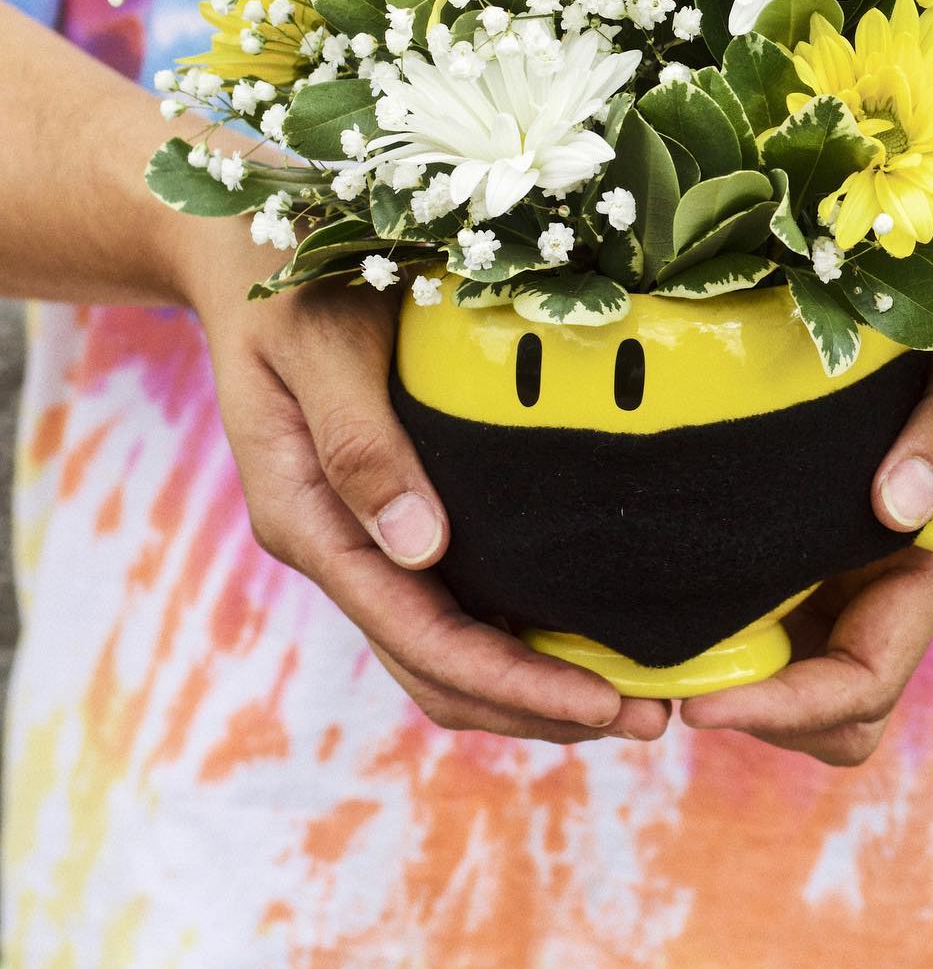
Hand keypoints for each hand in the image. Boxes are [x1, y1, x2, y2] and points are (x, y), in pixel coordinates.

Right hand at [178, 217, 671, 744]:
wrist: (243, 248)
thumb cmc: (283, 276)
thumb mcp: (318, 345)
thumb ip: (361, 442)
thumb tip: (420, 548)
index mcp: (309, 520)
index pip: (419, 635)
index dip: (514, 680)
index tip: (604, 703)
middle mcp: (336, 546)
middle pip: (437, 669)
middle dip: (539, 707)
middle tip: (653, 719)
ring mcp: (363, 535)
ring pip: (446, 650)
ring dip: (534, 685)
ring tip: (636, 696)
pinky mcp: (391, 511)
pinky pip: (455, 599)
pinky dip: (519, 633)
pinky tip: (588, 631)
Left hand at [680, 222, 932, 764]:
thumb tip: (894, 506)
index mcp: (922, 574)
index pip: (859, 686)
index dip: (785, 709)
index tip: (700, 704)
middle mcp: (878, 591)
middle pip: (818, 710)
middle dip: (747, 708)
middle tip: (654, 673)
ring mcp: (839, 574)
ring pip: (780, 670)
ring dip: (720, 670)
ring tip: (639, 634)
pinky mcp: (797, 543)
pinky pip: (752, 610)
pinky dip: (705, 617)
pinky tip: (649, 577)